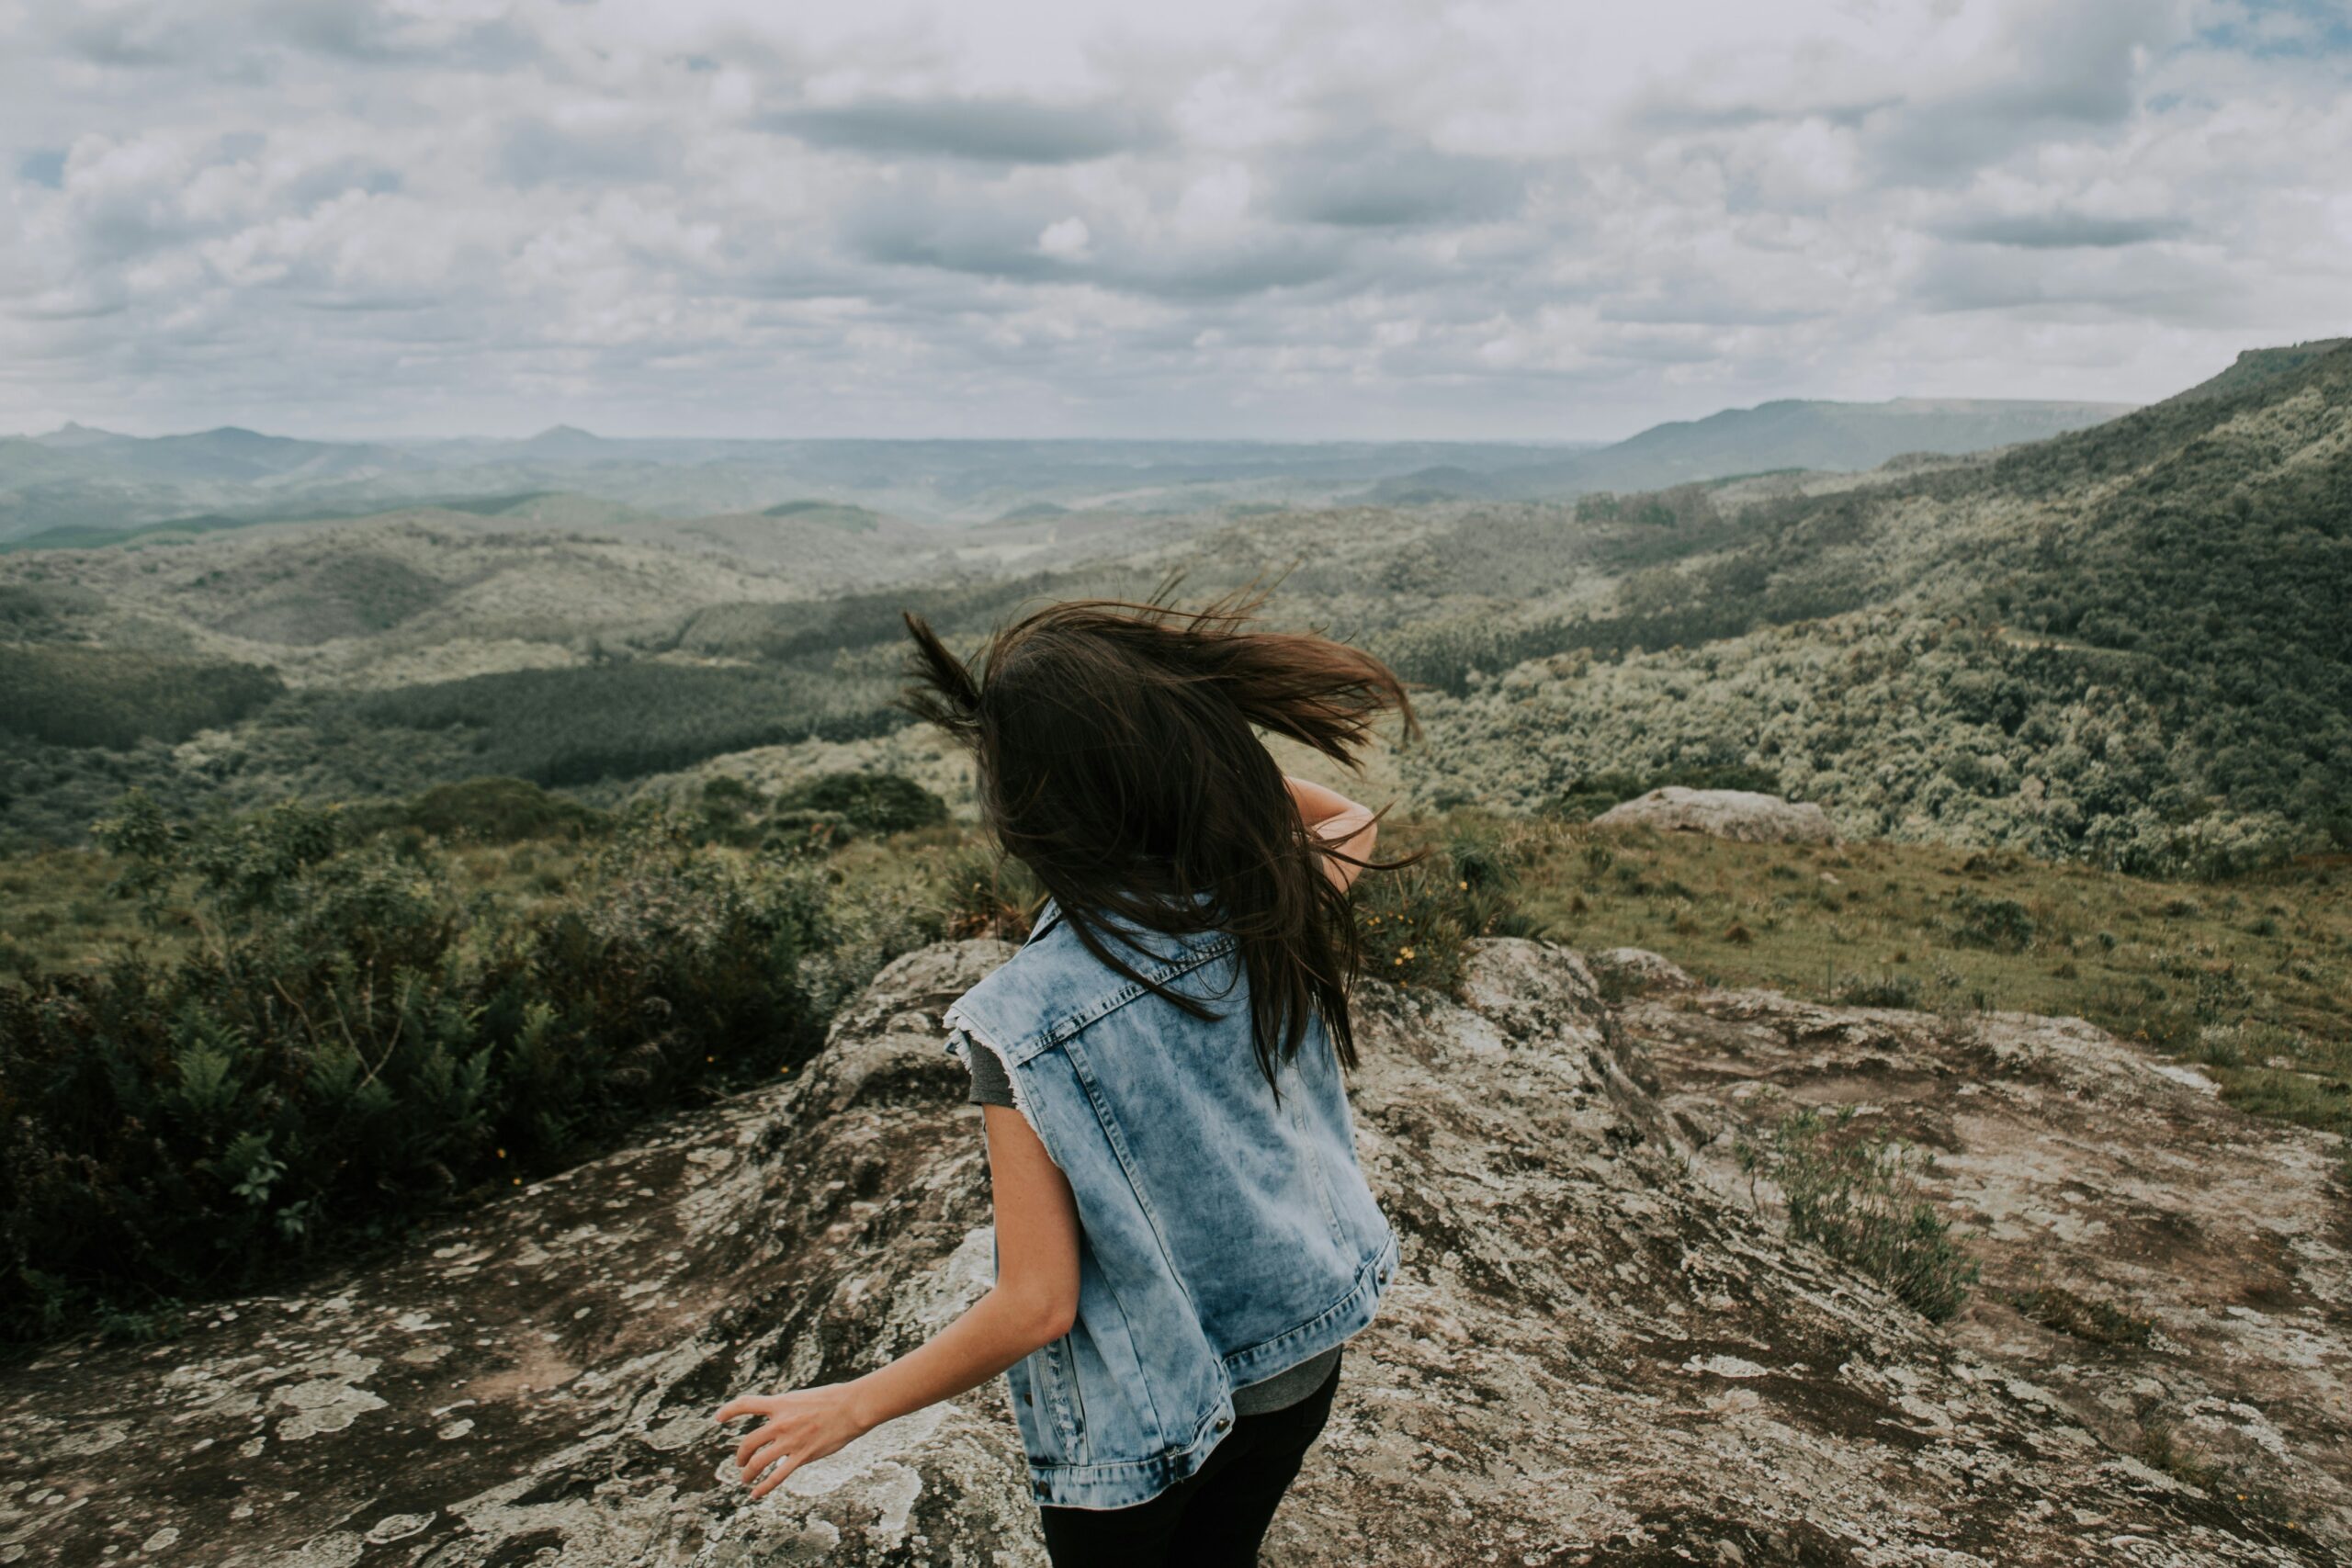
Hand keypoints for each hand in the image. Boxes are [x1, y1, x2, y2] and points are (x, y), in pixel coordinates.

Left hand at [714, 1380, 872, 1499]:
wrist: (853, 1407)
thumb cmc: (833, 1399)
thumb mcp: (803, 1397)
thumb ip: (788, 1408)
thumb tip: (780, 1415)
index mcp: (780, 1404)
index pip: (745, 1404)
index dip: (728, 1411)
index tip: (718, 1418)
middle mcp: (780, 1423)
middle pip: (748, 1442)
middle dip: (740, 1456)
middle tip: (740, 1462)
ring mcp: (790, 1441)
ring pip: (758, 1462)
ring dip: (747, 1473)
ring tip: (745, 1479)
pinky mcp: (802, 1456)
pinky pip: (777, 1476)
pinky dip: (763, 1487)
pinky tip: (756, 1494)